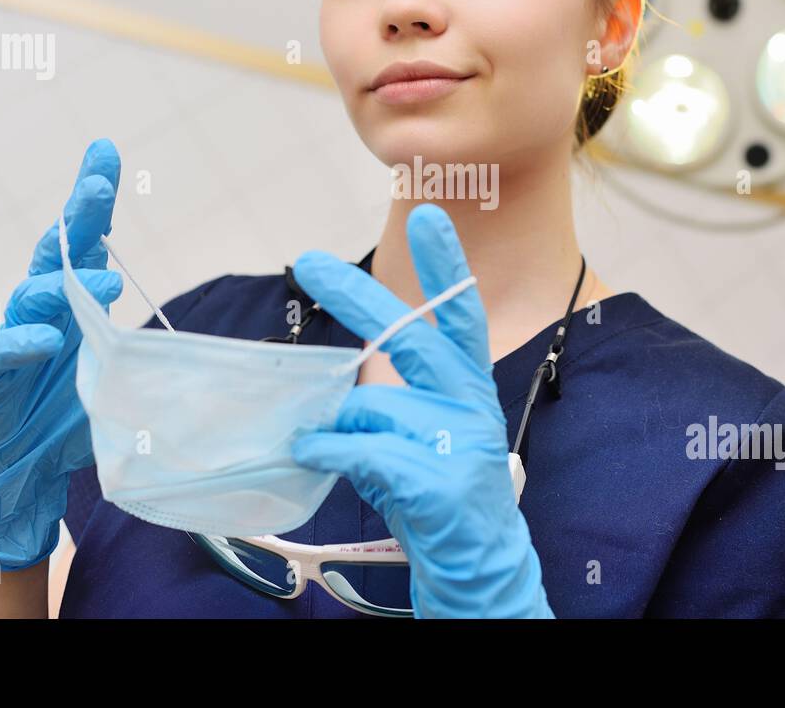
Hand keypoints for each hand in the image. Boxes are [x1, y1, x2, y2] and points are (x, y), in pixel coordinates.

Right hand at [0, 138, 123, 570]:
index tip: (105, 149)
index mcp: (74, 304)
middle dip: (76, 216)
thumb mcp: (122, 375)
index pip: (83, 241)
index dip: (92, 198)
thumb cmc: (73, 420)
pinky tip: (45, 339)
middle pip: (54, 254)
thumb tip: (205, 337)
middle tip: (98, 187)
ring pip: (30, 299)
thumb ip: (145, 346)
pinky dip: (20, 345)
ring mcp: (9, 344)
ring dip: (67, 286)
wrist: (23, 481)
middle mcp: (40, 314)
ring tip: (108, 282)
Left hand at [289, 204, 553, 617]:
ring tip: (326, 449)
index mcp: (467, 388)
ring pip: (371, 407)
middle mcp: (470, 405)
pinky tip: (310, 452)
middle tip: (305, 261)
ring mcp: (460, 442)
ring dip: (337, 427)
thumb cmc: (439, 498)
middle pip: (412, 337)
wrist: (480, 569)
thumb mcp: (418, 440)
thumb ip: (386, 405)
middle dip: (356, 297)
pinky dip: (328, 449)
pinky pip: (363, 449)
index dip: (445, 265)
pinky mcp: (440, 481)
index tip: (429, 215)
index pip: (459, 315)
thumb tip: (327, 392)